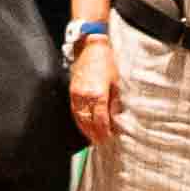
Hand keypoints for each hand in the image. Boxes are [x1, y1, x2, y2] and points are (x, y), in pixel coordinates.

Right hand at [67, 33, 120, 149]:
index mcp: (98, 95)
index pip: (101, 121)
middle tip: (102, 144)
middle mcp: (85, 97)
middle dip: (96, 135)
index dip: (105, 133)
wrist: (91, 45)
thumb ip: (116, 103)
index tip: (110, 139)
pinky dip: (79, 121)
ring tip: (93, 139)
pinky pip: (74, 111)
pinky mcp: (72, 91)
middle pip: (89, 123)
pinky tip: (84, 126)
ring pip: (79, 119)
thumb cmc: (107, 60)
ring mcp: (76, 94)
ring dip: (86, 130)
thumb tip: (117, 119)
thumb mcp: (117, 81)